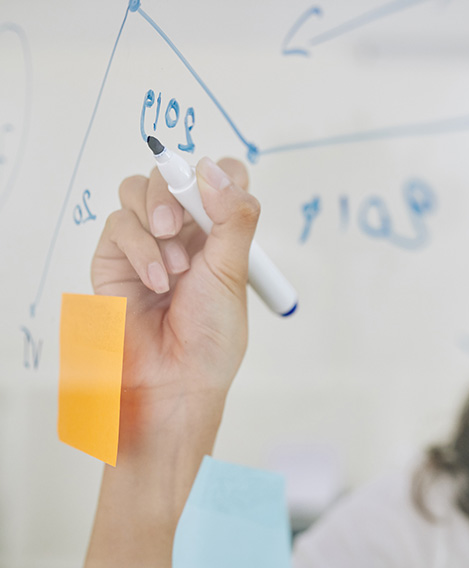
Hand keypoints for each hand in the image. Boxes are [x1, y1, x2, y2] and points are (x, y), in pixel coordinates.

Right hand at [92, 157, 257, 433]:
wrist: (175, 378)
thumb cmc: (211, 334)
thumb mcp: (235, 270)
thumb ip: (232, 217)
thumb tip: (214, 168)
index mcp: (219, 230)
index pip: (220, 176)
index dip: (219, 173)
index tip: (219, 191)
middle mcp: (183, 230)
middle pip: (171, 172)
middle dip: (175, 191)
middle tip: (178, 226)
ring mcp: (147, 240)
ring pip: (137, 189)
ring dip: (156, 222)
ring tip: (176, 268)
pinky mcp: (114, 256)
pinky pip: (119, 224)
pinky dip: (140, 249)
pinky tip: (157, 281)